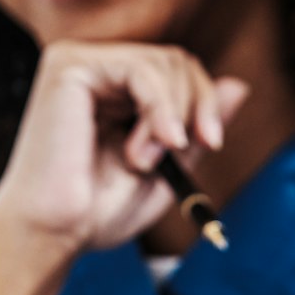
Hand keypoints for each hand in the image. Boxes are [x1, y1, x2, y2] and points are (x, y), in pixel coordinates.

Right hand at [0, 41, 249, 271]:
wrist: (53, 234)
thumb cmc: (97, 212)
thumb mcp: (167, 169)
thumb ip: (198, 128)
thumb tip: (240, 84)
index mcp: (112, 91)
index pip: (178, 71)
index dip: (205, 102)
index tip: (212, 143)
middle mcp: (94, 69)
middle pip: (177, 60)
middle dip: (195, 108)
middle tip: (180, 152)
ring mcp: (79, 62)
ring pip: (165, 63)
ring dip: (171, 118)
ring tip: (142, 161)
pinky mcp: (69, 65)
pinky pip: (141, 69)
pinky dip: (159, 109)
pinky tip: (149, 147)